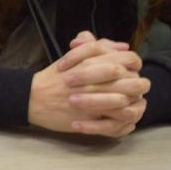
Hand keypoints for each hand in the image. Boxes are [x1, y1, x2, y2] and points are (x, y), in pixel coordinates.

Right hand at [28, 34, 147, 137]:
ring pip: (126, 103)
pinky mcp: (88, 118)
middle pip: (133, 81)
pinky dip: (121, 123)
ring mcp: (93, 100)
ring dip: (132, 104)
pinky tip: (120, 119)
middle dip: (138, 86)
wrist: (32, 98)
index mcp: (93, 62)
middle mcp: (96, 80)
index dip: (135, 65)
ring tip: (128, 104)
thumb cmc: (54, 77)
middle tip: (135, 89)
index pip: (129, 59)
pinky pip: (113, 123)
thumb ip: (98, 46)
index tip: (131, 70)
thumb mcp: (74, 54)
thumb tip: (122, 47)